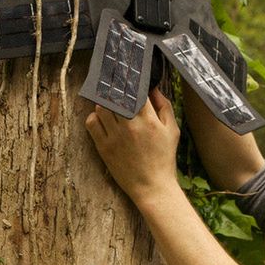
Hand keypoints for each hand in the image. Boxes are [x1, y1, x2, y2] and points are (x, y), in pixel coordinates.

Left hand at [85, 88, 180, 203]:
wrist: (152, 186)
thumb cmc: (164, 158)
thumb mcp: (172, 131)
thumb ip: (164, 107)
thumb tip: (153, 88)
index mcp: (149, 120)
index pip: (135, 90)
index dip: (131, 81)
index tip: (128, 77)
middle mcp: (130, 126)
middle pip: (116, 96)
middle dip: (116, 89)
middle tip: (116, 87)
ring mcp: (115, 136)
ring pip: (101, 107)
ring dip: (105, 103)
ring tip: (110, 104)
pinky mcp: (104, 147)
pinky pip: (91, 123)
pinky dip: (94, 117)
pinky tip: (102, 119)